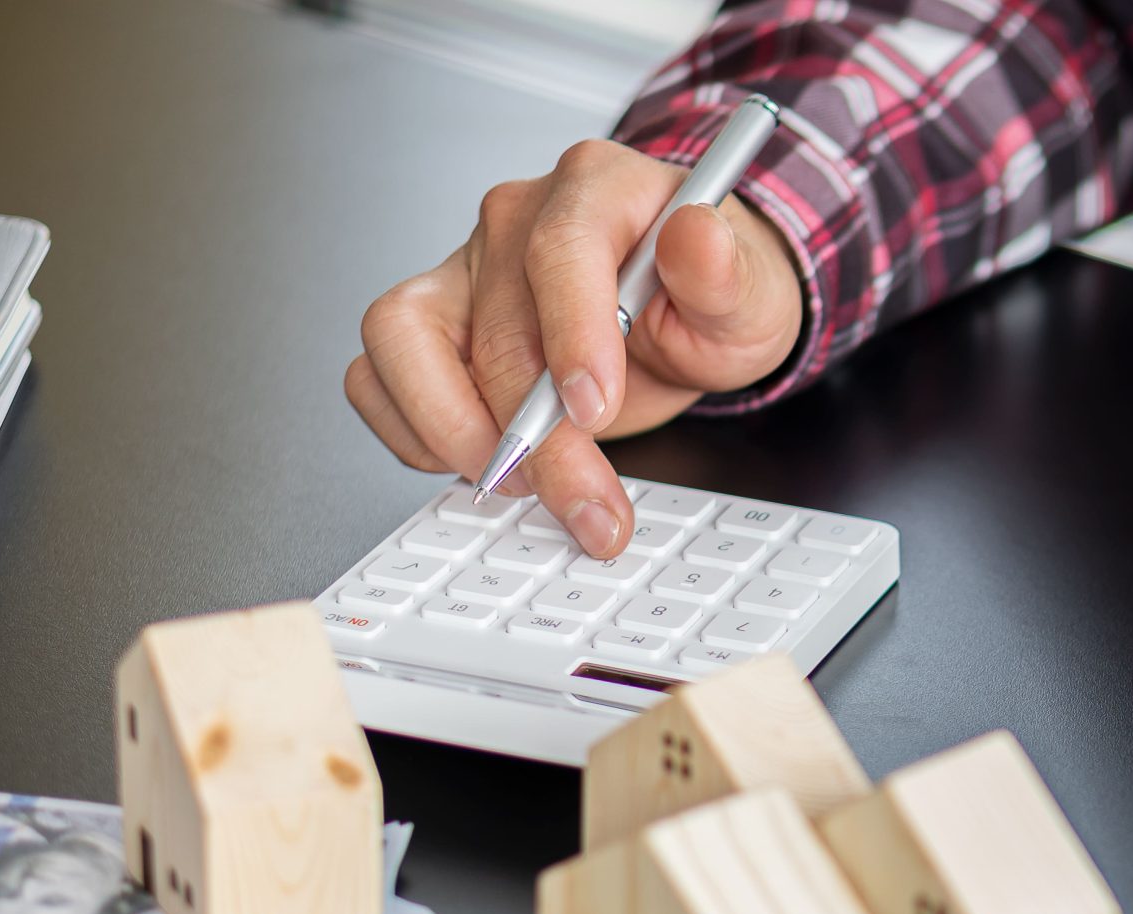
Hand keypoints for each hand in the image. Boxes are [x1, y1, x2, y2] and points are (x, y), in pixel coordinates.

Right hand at [346, 139, 803, 556]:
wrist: (690, 310)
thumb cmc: (714, 296)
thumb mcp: (753, 294)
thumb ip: (726, 272)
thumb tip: (696, 234)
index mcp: (596, 188)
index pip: (561, 249)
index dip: (570, 335)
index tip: (594, 412)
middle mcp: (516, 219)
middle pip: (497, 329)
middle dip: (539, 440)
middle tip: (589, 507)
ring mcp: (465, 269)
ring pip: (402, 340)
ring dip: (454, 431)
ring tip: (525, 487)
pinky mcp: (432, 320)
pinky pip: (379, 372)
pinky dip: (414, 430)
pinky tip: (478, 464)